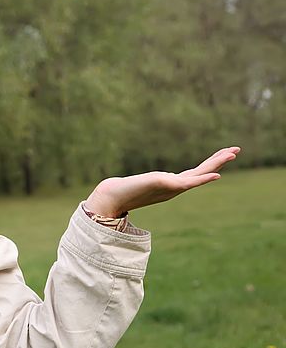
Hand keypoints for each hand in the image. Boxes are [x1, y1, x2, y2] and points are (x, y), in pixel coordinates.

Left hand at [85, 146, 240, 216]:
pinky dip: (202, 179)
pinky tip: (216, 175)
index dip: (208, 167)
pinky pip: (188, 182)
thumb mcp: (139, 183)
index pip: (194, 174)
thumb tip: (144, 179)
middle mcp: (173, 188)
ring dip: (216, 165)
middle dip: (219, 161)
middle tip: (237, 149)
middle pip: (201, 173)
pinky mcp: (164, 185)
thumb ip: (146, 182)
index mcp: (170, 186)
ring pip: (198, 175)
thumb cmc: (122, 191)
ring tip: (233, 154)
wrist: (110, 198)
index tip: (224, 156)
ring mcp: (171, 187)